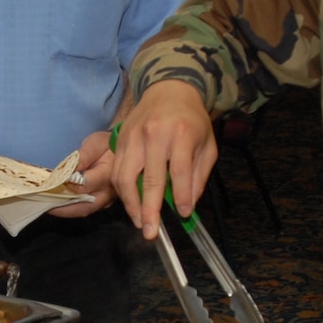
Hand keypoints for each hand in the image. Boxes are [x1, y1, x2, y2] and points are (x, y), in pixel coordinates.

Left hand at [48, 129, 117, 217]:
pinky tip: (55, 205)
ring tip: (46, 206)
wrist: (121, 150)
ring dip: (64, 211)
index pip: (85, 186)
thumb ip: (84, 156)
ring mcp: (106, 199)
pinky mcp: (101, 202)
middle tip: (44, 205)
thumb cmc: (106, 145)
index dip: (67, 187)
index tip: (50, 185)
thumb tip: (70, 171)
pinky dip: (69, 209)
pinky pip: (84, 208)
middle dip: (62, 208)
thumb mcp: (95, 144)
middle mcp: (108, 192)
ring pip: (84, 210)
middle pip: (85, 206)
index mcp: (108, 175)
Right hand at [111, 79, 218, 238]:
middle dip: (149, 210)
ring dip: (130, 204)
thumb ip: (198, 175)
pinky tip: (131, 202)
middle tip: (150, 233)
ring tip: (140, 221)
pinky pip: (116, 170)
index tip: (181, 214)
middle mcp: (154, 135)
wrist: (169, 89)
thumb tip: (186, 205)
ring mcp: (133, 137)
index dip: (180, 196)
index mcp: (181, 134)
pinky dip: (121, 191)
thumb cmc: (191, 120)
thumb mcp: (207, 145)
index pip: (179, 171)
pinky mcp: (120, 139)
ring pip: (125, 177)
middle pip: (148, 178)